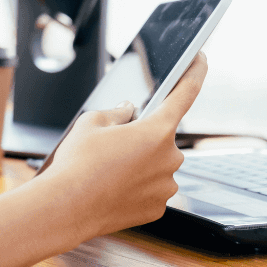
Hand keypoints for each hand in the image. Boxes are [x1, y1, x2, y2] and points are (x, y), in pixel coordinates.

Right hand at [37, 53, 206, 240]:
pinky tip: (115, 187)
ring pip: (157, 165)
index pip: (185, 93)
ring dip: (141, 163)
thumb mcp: (92, 122)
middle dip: (143, 136)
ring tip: (110, 169)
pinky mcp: (158, 207)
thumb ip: (117, 112)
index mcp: (157, 131)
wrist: (66, 207)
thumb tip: (128, 112)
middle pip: (162, 137)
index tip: (200, 59)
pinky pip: (152, 189)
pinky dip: (138, 186)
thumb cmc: (77, 164)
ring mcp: (166, 186)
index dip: (195, 72)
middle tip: (115, 144)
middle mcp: (169, 158)